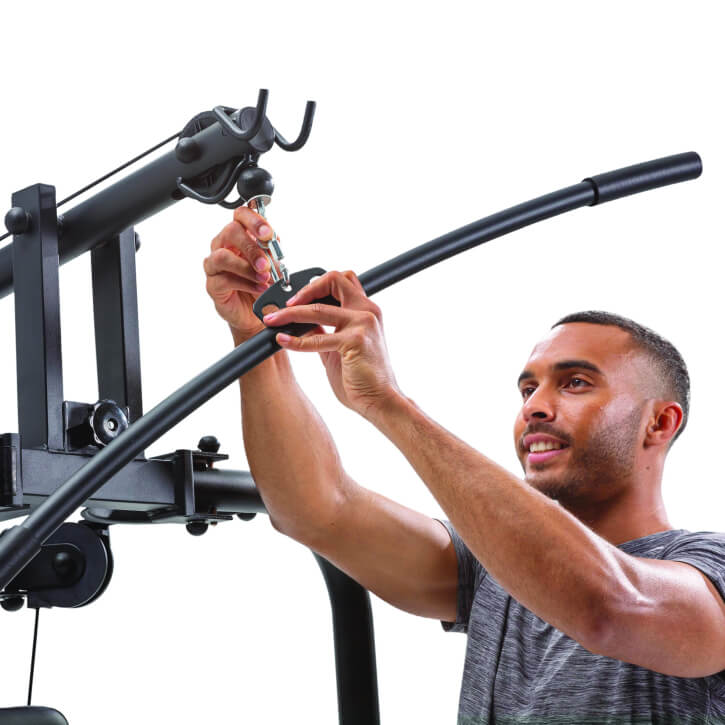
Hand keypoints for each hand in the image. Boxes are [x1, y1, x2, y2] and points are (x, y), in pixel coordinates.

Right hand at [203, 207, 279, 340]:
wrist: (258, 312)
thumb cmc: (262, 283)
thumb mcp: (273, 265)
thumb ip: (272, 252)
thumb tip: (273, 242)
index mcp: (240, 235)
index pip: (241, 215)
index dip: (254, 221)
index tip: (267, 234)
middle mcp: (223, 245)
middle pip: (231, 232)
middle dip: (251, 247)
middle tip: (266, 263)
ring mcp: (215, 265)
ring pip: (223, 256)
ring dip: (247, 267)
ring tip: (264, 277)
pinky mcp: (213, 284)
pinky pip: (224, 279)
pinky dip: (246, 283)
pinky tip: (259, 288)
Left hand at [261, 270, 402, 421]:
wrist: (380, 401)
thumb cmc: (362, 378)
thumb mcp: (341, 346)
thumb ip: (325, 330)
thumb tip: (300, 322)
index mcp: (366, 310)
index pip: (341, 280)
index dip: (316, 284)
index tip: (295, 299)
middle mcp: (367, 311)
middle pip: (334, 279)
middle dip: (304, 289)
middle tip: (285, 303)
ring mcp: (363, 324)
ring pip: (317, 308)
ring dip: (289, 313)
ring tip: (273, 319)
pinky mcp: (355, 341)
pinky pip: (316, 337)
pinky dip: (295, 340)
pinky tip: (282, 341)